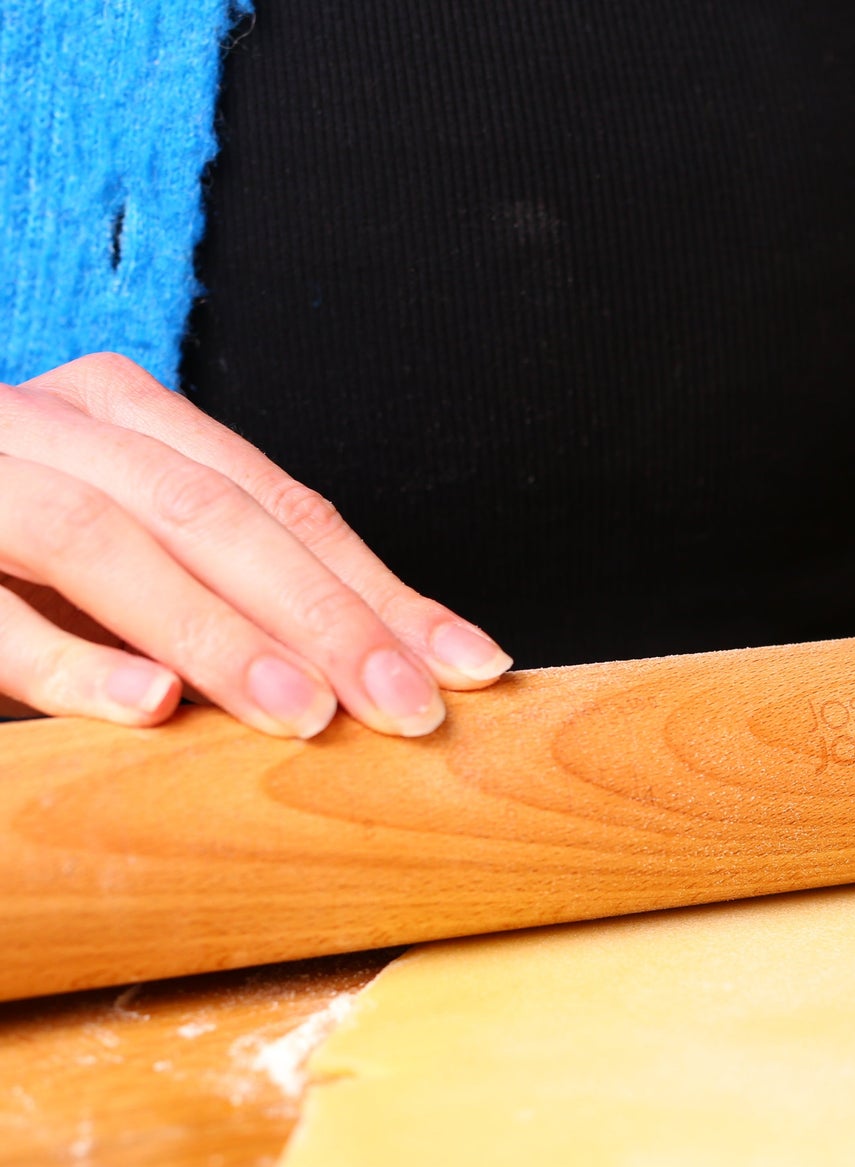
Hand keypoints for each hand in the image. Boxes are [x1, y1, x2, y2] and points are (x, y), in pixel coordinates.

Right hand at [0, 352, 510, 733]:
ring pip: (112, 544)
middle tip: (408, 709)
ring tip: (305, 713)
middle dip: (328, 618)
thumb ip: (225, 588)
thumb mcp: (132, 556)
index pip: (284, 505)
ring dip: (218, 635)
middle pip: (220, 517)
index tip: (466, 666)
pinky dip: (69, 660)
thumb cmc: (15, 550)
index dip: (381, 587)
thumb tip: (378, 666)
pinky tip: (147, 708)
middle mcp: (61, 428)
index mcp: (132, 422)